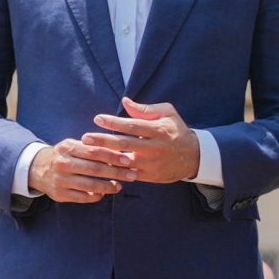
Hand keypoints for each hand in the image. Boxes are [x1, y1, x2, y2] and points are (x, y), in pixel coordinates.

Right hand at [30, 138, 123, 203]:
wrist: (37, 169)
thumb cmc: (64, 156)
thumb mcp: (73, 146)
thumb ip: (92, 147)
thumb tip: (120, 151)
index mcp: (67, 148)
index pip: (94, 151)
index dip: (112, 156)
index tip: (128, 160)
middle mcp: (62, 163)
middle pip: (94, 169)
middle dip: (116, 172)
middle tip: (132, 174)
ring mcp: (60, 180)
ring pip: (89, 185)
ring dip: (108, 186)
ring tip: (119, 186)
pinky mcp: (59, 194)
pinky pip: (82, 197)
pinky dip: (95, 196)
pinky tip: (104, 194)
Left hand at [80, 98, 200, 183]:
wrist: (193, 157)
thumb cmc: (176, 130)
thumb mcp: (167, 113)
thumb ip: (145, 109)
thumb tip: (124, 102)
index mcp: (158, 130)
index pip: (132, 125)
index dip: (114, 122)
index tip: (97, 118)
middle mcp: (154, 148)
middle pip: (124, 144)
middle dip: (103, 141)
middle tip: (85, 138)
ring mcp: (152, 164)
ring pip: (124, 162)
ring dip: (105, 158)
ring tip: (88, 153)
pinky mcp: (150, 176)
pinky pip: (129, 174)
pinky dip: (115, 171)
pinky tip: (100, 167)